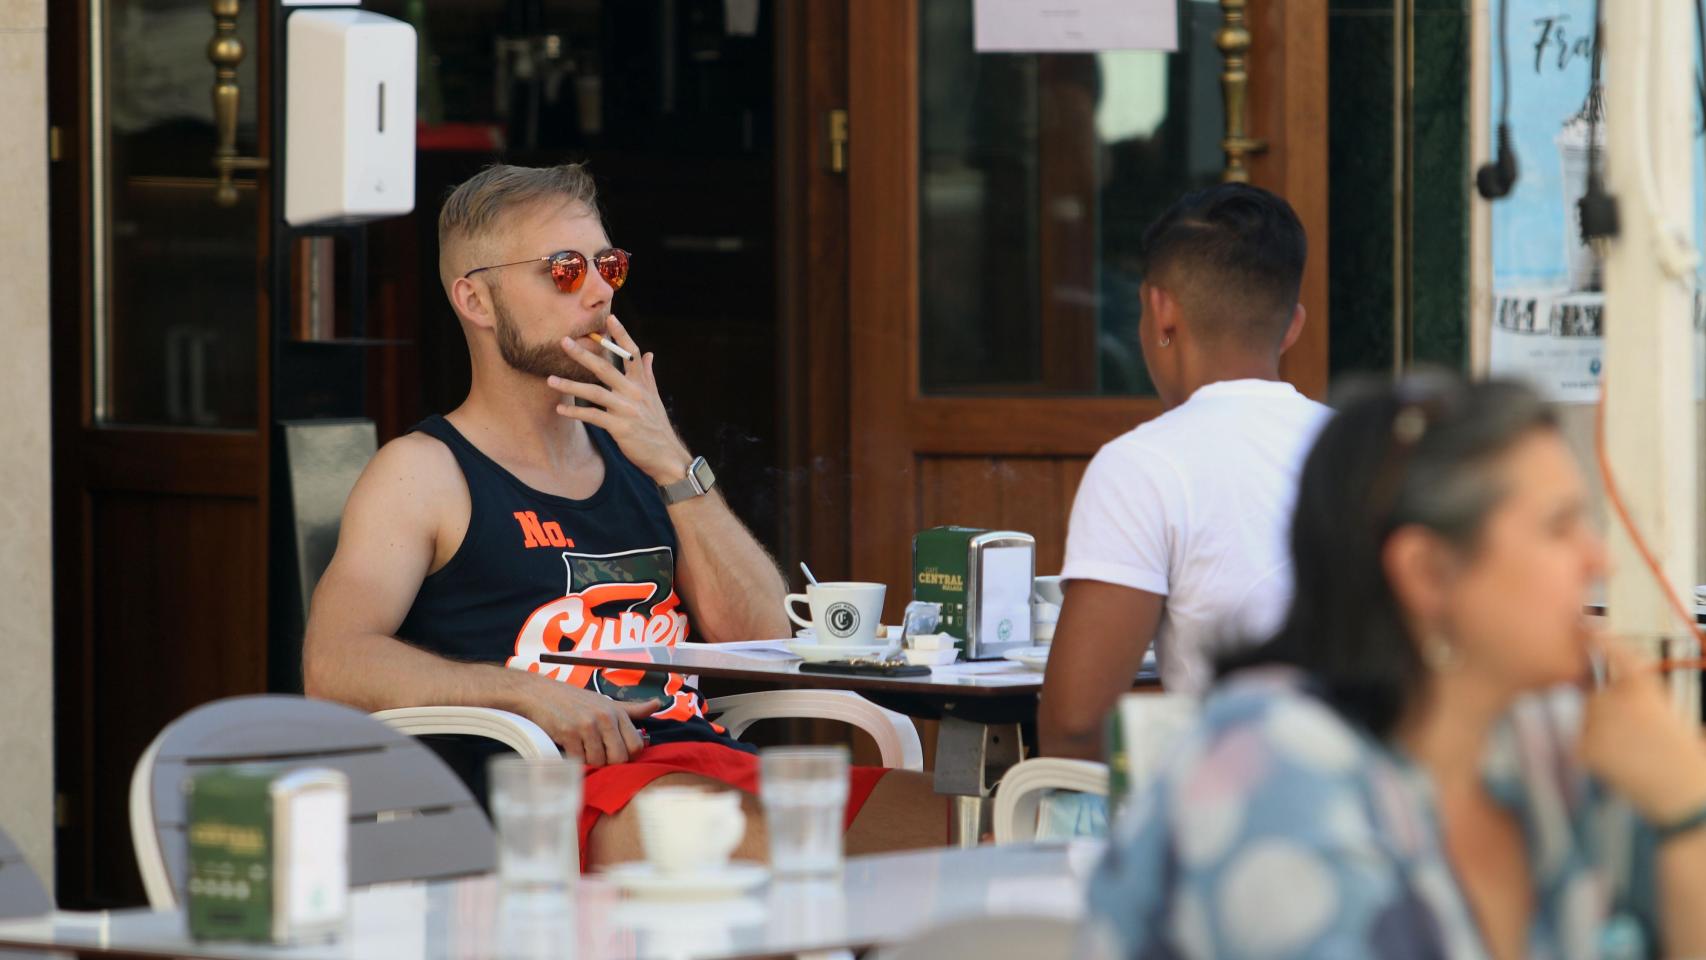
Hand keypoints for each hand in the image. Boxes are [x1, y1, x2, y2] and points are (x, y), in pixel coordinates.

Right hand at [521, 678, 657, 766]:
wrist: (540, 694)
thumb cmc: (574, 700)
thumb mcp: (606, 702)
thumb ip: (632, 709)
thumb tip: (658, 704)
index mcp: (616, 712)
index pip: (636, 745)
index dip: (628, 756)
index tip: (616, 755)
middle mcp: (604, 718)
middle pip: (620, 757)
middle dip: (610, 763)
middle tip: (598, 757)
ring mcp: (586, 726)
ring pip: (599, 761)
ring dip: (590, 762)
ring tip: (582, 751)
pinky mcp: (568, 734)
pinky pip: (580, 760)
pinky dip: (576, 761)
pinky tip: (571, 751)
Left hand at [548, 315, 692, 485]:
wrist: (667, 455)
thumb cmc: (657, 426)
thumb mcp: (654, 397)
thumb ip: (648, 374)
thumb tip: (649, 354)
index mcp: (642, 383)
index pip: (632, 352)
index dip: (621, 334)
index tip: (610, 317)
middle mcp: (635, 392)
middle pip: (606, 367)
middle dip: (583, 354)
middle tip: (563, 341)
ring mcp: (627, 409)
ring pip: (594, 391)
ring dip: (570, 385)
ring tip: (550, 379)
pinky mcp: (620, 427)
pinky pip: (593, 416)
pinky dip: (575, 412)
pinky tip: (560, 409)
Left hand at [1578, 638, 1705, 823]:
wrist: (1685, 797)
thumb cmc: (1685, 757)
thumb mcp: (1671, 714)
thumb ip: (1641, 697)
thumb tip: (1612, 689)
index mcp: (1644, 691)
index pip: (1619, 655)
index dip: (1602, 639)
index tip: (1585, 626)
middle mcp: (1616, 702)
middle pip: (1597, 695)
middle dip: (1608, 708)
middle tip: (1637, 735)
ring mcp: (1597, 726)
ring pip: (1589, 719)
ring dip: (1602, 730)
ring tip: (1634, 753)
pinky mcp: (1584, 748)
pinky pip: (1584, 742)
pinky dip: (1596, 752)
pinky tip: (1622, 765)